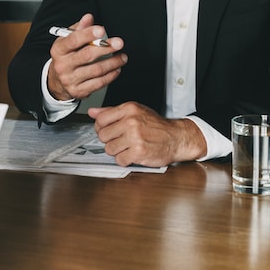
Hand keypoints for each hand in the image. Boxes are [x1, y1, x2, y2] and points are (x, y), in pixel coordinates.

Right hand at [46, 13, 125, 100]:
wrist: (57, 81)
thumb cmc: (66, 56)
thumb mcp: (68, 40)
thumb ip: (80, 28)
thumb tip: (89, 18)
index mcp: (59, 50)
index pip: (73, 40)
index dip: (88, 34)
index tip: (101, 30)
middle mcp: (63, 65)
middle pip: (87, 55)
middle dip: (106, 48)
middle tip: (119, 43)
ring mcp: (70, 79)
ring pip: (96, 70)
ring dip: (113, 63)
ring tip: (122, 57)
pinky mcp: (78, 91)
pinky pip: (99, 83)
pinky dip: (111, 75)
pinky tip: (116, 69)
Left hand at [88, 102, 205, 166]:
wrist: (176, 138)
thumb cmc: (156, 126)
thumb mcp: (136, 111)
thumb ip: (112, 112)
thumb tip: (93, 112)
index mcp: (129, 109)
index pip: (101, 119)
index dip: (101, 128)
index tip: (108, 130)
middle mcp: (131, 122)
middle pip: (103, 135)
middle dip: (110, 140)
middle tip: (121, 140)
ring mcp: (135, 137)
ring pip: (109, 149)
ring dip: (117, 151)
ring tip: (128, 147)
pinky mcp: (138, 152)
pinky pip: (119, 160)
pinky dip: (125, 160)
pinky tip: (133, 154)